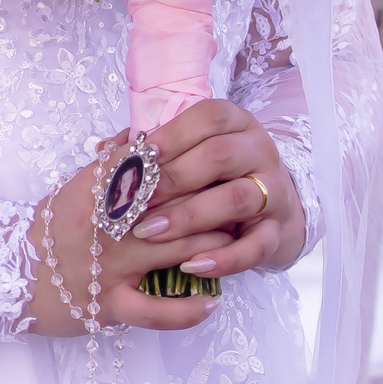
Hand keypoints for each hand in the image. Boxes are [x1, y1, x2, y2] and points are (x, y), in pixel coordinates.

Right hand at [27, 143, 232, 336]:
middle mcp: (108, 223)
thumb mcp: (78, 184)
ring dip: (213, 248)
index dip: (196, 163)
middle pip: (177, 206)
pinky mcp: (108, 304)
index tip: (221, 164)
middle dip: (214, 204)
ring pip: (177, 251)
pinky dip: (188, 310)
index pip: (159, 166)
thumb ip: (116, 162)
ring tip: (237, 244)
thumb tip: (151, 136)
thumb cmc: (52, 226)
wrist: (9, 272)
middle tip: (241, 203)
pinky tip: (212, 302)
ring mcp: (110, 265)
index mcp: (100, 187)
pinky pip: (156, 311)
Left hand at [128, 99, 305, 282]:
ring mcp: (274, 191)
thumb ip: (154, 150)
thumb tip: (103, 151)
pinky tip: (192, 265)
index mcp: (236, 123)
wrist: (273, 210)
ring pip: (237, 199)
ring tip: (150, 233)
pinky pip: (256, 246)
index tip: (138, 155)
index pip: (208, 117)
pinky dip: (224, 258)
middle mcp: (260, 151)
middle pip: (219, 155)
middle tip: (134, 200)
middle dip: (172, 178)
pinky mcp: (279, 231)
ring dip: (190, 216)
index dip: (172, 134)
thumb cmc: (217, 176)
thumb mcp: (192, 154)